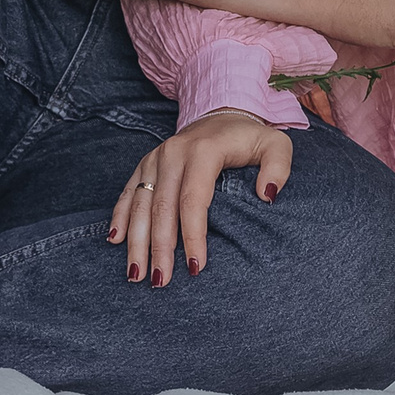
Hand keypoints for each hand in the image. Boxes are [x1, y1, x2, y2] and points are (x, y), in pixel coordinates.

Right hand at [107, 110, 293, 286]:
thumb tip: (267, 195)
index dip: (192, 235)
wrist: (221, 113)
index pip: (193, 200)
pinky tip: (115, 240)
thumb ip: (278, 167)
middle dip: (159, 248)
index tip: (195, 266)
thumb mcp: (276, 145)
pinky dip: (120, 216)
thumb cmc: (249, 138)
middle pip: (161, 207)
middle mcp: (174, 153)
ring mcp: (156, 158)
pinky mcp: (146, 163)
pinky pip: (128, 192)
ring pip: (140, 204)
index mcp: (204, 151)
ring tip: (136, 274)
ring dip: (136, 241)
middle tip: (162, 281)